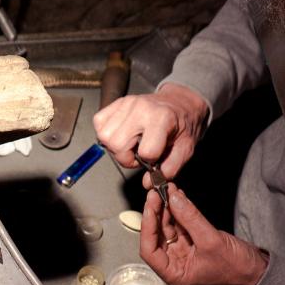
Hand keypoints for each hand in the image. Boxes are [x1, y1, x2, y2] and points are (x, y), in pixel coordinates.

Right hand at [93, 83, 208, 187]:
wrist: (179, 103)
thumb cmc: (182, 124)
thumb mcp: (186, 149)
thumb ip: (170, 168)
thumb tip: (148, 182)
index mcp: (162, 119)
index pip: (146, 152)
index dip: (149, 161)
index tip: (155, 157)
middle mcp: (141, 109)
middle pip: (117, 144)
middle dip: (126, 156)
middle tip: (138, 153)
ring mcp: (127, 103)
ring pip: (104, 135)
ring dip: (114, 146)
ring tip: (130, 143)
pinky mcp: (117, 102)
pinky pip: (99, 121)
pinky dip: (106, 132)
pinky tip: (121, 134)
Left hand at [140, 183, 267, 284]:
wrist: (257, 270)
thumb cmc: (236, 268)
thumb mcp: (211, 240)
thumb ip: (190, 218)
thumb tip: (173, 198)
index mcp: (174, 274)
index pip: (149, 251)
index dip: (147, 227)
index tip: (150, 206)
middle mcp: (175, 265)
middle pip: (157, 236)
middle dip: (156, 214)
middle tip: (158, 193)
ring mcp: (183, 253)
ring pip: (168, 228)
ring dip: (167, 209)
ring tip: (168, 190)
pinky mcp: (192, 243)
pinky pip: (180, 225)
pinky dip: (178, 211)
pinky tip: (177, 197)